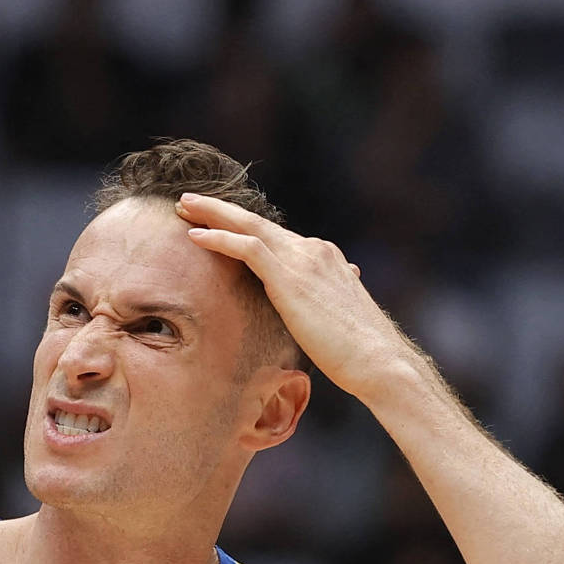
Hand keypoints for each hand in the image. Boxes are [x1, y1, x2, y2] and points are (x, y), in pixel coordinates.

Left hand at [176, 193, 413, 400]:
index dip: (243, 227)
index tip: (217, 223)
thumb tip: (338, 290)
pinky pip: (247, 248)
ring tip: (183, 208)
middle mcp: (314, 250)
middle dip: (221, 210)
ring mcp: (303, 260)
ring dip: (212, 215)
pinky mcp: (290, 278)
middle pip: (258, 222)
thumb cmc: (361, 351)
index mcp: (324, 257)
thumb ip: (330, 298)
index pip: (276, 236)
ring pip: (249, 226)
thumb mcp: (339, 317)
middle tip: (189, 203)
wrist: (379, 361)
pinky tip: (195, 236)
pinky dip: (219, 238)